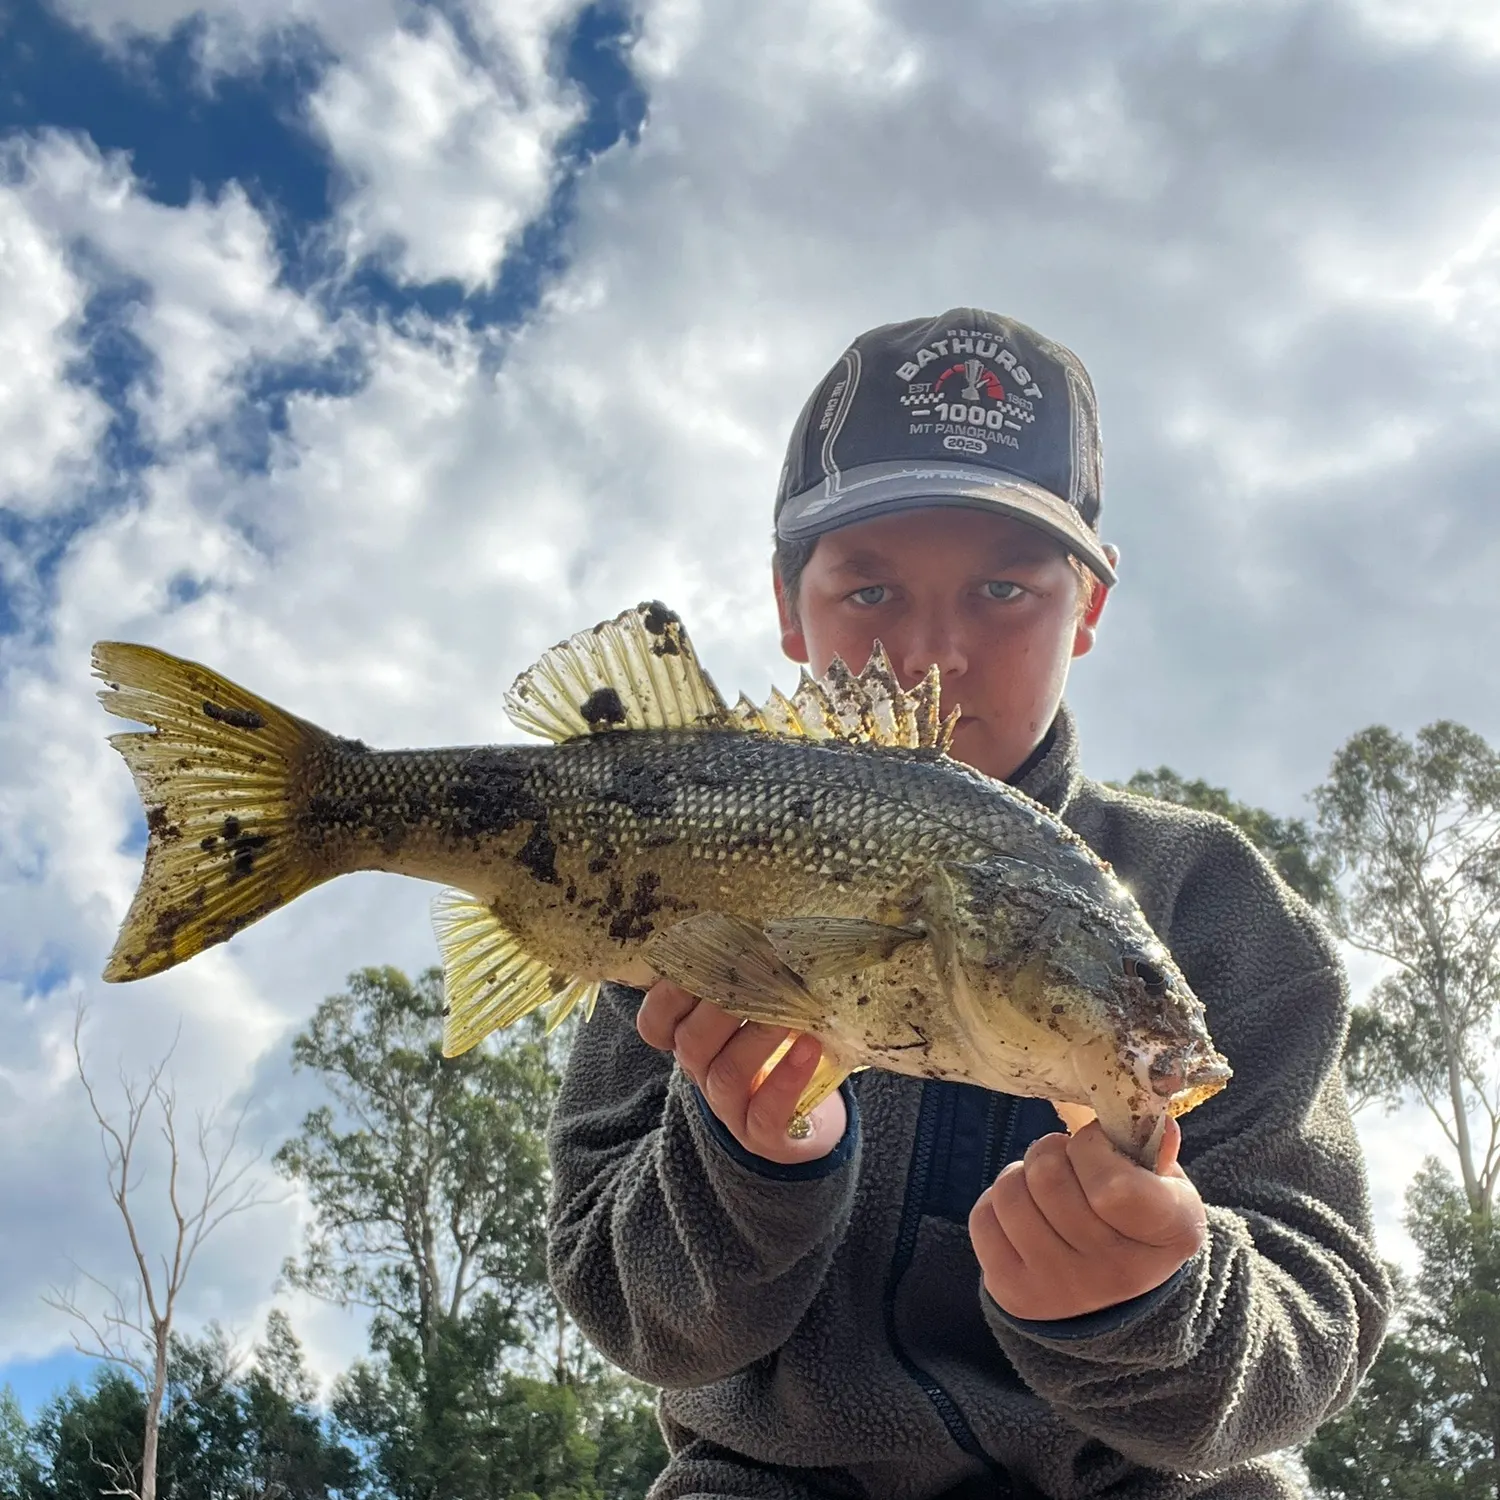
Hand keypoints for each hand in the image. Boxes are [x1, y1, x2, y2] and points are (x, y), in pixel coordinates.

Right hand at [636, 980, 847, 1164]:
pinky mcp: (760, 1133)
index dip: (668, 994)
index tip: (702, 960)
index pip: (655, 1022)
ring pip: (726, 1072)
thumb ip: (747, 975)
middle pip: (692, 1041)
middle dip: (723, 1006)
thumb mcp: (755, 1008)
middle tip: (762, 974)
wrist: (810, 1114)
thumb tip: (763, 920)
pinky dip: (786, 1080)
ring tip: (795, 1013)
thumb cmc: (777, 1045)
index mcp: (690, 1038)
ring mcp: (727, 1105)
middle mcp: (701, 1071)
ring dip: (759, 1038)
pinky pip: (764, 1111)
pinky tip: (810, 1049)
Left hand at [968, 1116, 1206, 1321]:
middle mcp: (1118, 1272)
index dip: (1093, 1147)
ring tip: (1044, 1187)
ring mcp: (1064, 1288)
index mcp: (1170, 1235)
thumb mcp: (1163, 1184)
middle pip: (1047, 1176)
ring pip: (1009, 1193)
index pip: (1111, 1186)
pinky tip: (1025, 1214)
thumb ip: (1154, 1151)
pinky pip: (983, 1218)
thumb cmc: (1136, 1219)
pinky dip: (996, 1203)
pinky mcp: (1017, 1293)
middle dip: (1050, 1151)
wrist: (1112, 1297)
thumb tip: (1159, 1126)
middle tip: (1066, 1162)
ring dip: (1021, 1175)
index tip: (1098, 1144)